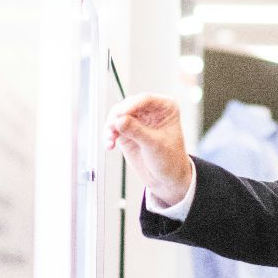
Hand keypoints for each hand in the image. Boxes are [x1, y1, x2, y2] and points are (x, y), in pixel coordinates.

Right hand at [105, 93, 193, 207]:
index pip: (145, 100)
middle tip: (112, 129)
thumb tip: (119, 120)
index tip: (120, 115)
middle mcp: (150, 110)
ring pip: (117, 114)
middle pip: (128, 105)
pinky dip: (108, 135)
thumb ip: (137, 132)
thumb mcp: (155, 145)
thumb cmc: (169, 159)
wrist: (165, 177)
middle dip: (117, 116)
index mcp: (165, 107)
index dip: (131, 106)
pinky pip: (112, 127)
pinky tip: (109, 146)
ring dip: (110, 126)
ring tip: (110, 139)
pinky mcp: (126, 130)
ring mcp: (137, 119)